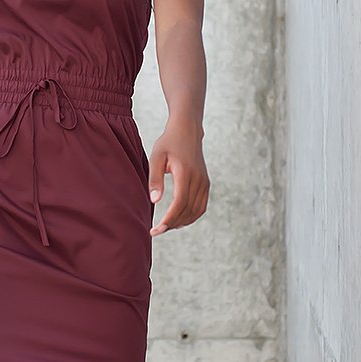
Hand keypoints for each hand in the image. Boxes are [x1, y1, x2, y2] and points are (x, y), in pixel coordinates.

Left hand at [148, 118, 209, 236]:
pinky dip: (191, 216)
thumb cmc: (168, 143)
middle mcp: (198, 179)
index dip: (169, 219)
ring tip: (166, 227)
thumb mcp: (156, 157)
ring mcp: (204, 182)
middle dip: (172, 224)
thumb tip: (154, 201)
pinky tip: (179, 220)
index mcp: (185, 173)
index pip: (180, 203)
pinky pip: (201, 206)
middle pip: (188, 210)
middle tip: (156, 231)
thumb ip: (155, 179)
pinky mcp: (206, 183)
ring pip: (196, 211)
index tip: (156, 229)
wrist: (187, 130)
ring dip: (182, 222)